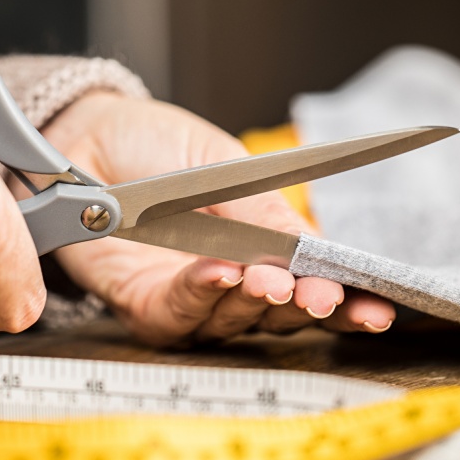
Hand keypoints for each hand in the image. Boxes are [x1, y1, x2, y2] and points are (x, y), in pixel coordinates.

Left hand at [35, 92, 396, 346]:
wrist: (83, 138)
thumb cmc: (156, 149)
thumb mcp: (223, 167)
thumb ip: (264, 213)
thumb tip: (315, 251)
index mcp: (263, 246)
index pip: (314, 283)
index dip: (348, 301)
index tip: (377, 306)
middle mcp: (232, 281)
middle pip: (281, 315)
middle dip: (305, 307)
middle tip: (319, 294)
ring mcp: (188, 300)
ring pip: (233, 322)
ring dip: (254, 301)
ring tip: (269, 278)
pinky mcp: (143, 307)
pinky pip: (178, 316)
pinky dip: (200, 295)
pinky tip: (218, 272)